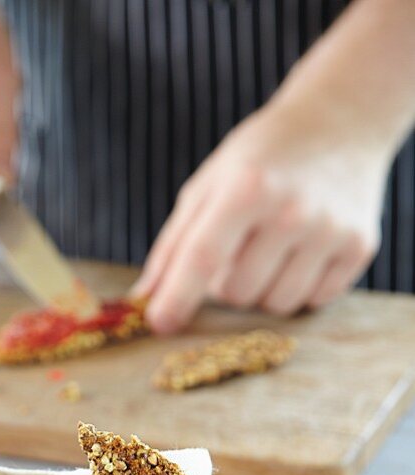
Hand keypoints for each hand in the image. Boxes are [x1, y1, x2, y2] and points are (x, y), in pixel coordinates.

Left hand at [134, 101, 387, 332]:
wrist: (342, 119)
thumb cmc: (262, 157)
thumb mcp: (209, 184)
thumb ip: (174, 244)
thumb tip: (145, 299)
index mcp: (245, 188)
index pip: (202, 258)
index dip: (177, 298)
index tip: (159, 324)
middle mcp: (292, 211)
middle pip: (236, 293)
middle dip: (225, 284)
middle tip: (238, 248)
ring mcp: (330, 230)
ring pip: (275, 305)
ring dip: (262, 289)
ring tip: (270, 248)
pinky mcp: (359, 246)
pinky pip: (312, 301)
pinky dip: (299, 287)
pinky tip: (302, 250)